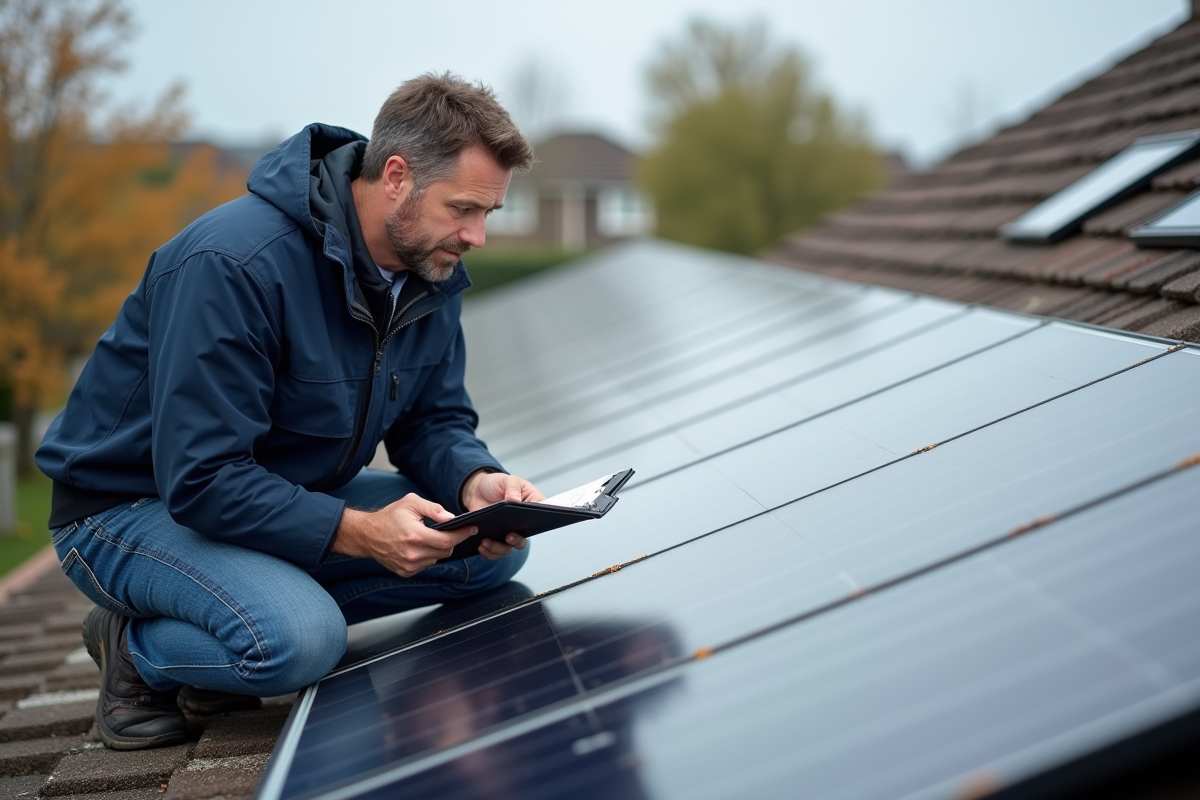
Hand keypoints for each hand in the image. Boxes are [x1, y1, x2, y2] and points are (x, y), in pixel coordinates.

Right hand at [332, 493, 477, 577]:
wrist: (367, 535)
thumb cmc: (390, 516)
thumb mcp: (411, 503)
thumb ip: (434, 509)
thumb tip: (452, 518)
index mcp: (415, 536)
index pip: (447, 540)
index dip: (462, 534)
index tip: (472, 528)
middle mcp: (412, 554)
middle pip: (445, 551)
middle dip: (451, 540)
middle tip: (450, 531)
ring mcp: (409, 566)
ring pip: (437, 559)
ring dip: (439, 549)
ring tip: (430, 537)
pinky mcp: (406, 572)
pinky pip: (427, 565)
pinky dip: (429, 556)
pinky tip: (421, 546)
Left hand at [460, 470, 542, 560]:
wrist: (477, 489)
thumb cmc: (497, 483)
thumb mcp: (507, 480)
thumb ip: (512, 488)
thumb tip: (515, 500)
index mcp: (531, 506)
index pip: (541, 516)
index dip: (541, 521)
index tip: (534, 523)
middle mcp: (521, 524)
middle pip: (524, 538)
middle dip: (517, 540)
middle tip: (509, 536)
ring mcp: (508, 532)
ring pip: (508, 548)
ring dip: (498, 548)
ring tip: (486, 541)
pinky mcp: (494, 538)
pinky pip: (494, 551)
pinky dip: (488, 552)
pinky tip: (481, 545)